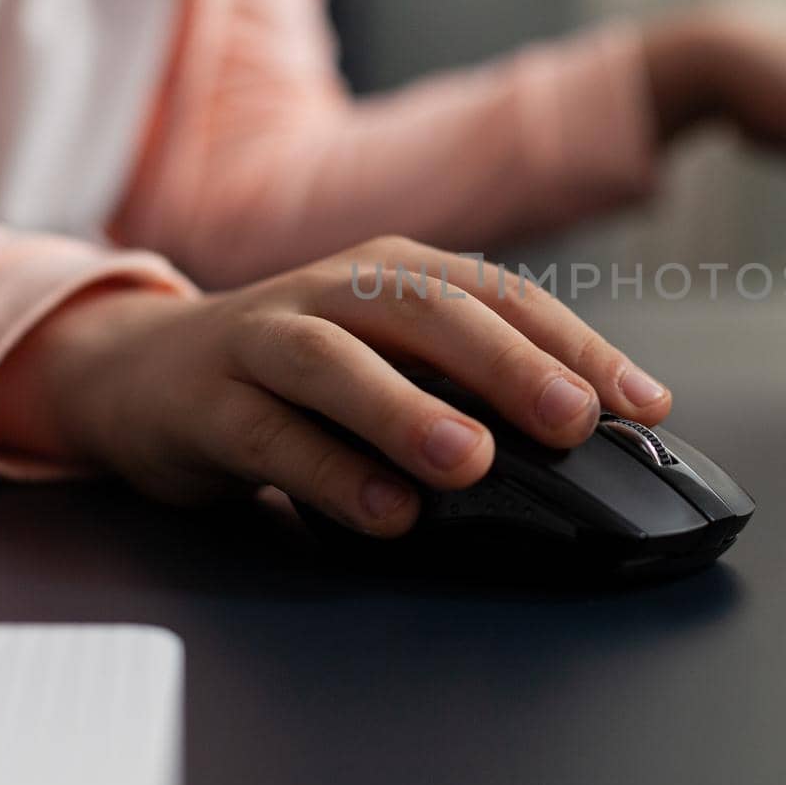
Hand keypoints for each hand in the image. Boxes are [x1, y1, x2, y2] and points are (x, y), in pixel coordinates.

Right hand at [0, 236, 671, 535]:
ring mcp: (265, 338)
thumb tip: (584, 433)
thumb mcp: (388, 354)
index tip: (642, 404)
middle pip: (427, 311)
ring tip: (471, 460)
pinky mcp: (210, 400)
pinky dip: (330, 472)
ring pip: (337, 362)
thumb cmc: (295, 366)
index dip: (576, 345)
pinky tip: (386, 513)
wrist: (143, 369)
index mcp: (395, 271)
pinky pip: (272, 437)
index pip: (501, 294)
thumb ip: (467, 382)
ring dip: (407, 409)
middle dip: (508, 364)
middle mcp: (334, 290)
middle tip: (572, 419)